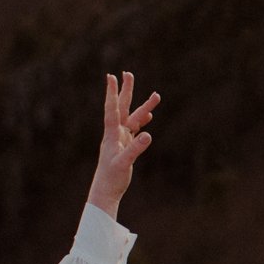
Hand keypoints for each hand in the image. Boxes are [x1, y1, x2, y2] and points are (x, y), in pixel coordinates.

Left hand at [86, 73, 158, 218]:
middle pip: (122, 107)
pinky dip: (142, 121)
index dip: (112, 93)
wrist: (106, 189)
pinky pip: (135, 128)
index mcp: (112, 134)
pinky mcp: (126, 145)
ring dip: (144, 107)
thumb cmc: (112, 177)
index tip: (112, 76)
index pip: (112, 109)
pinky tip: (148, 116)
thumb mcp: (124, 163)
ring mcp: (121, 138)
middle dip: (126, 91)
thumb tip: (148, 134)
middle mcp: (115, 133)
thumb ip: (136, 149)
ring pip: (133, 118)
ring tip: (156, 95)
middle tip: (128, 73)